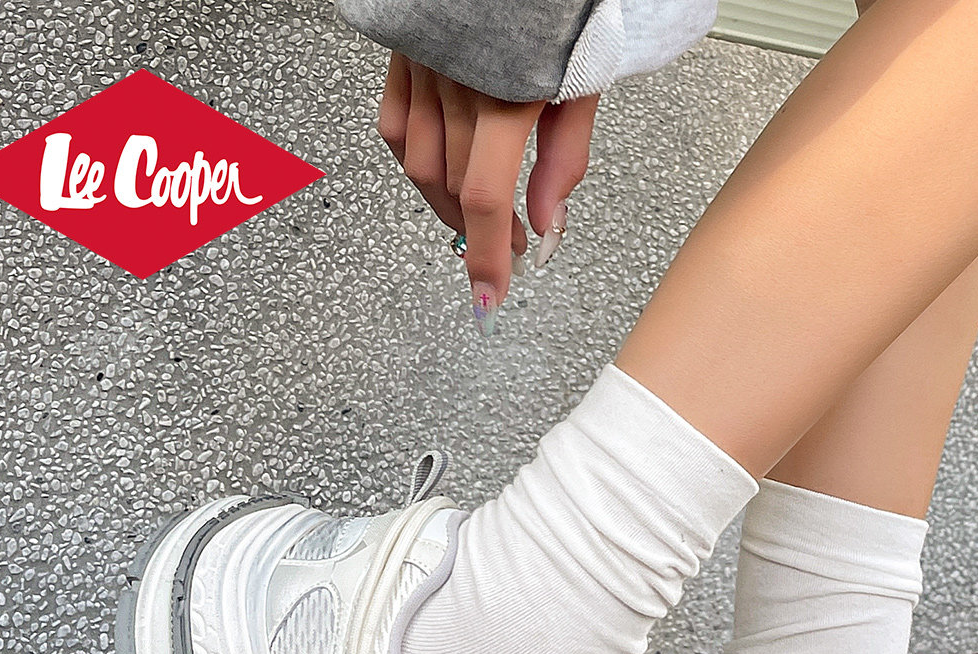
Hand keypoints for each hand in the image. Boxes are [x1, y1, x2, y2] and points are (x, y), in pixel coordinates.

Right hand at [378, 58, 599, 329]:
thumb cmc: (558, 4)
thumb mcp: (583, 80)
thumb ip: (564, 159)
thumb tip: (546, 227)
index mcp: (505, 94)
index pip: (485, 200)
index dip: (487, 258)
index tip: (488, 300)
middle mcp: (456, 85)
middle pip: (453, 190)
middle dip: (481, 235)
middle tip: (507, 252)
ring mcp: (424, 69)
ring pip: (420, 165)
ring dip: (448, 205)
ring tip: (479, 219)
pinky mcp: (404, 57)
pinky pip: (394, 124)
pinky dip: (414, 159)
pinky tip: (438, 173)